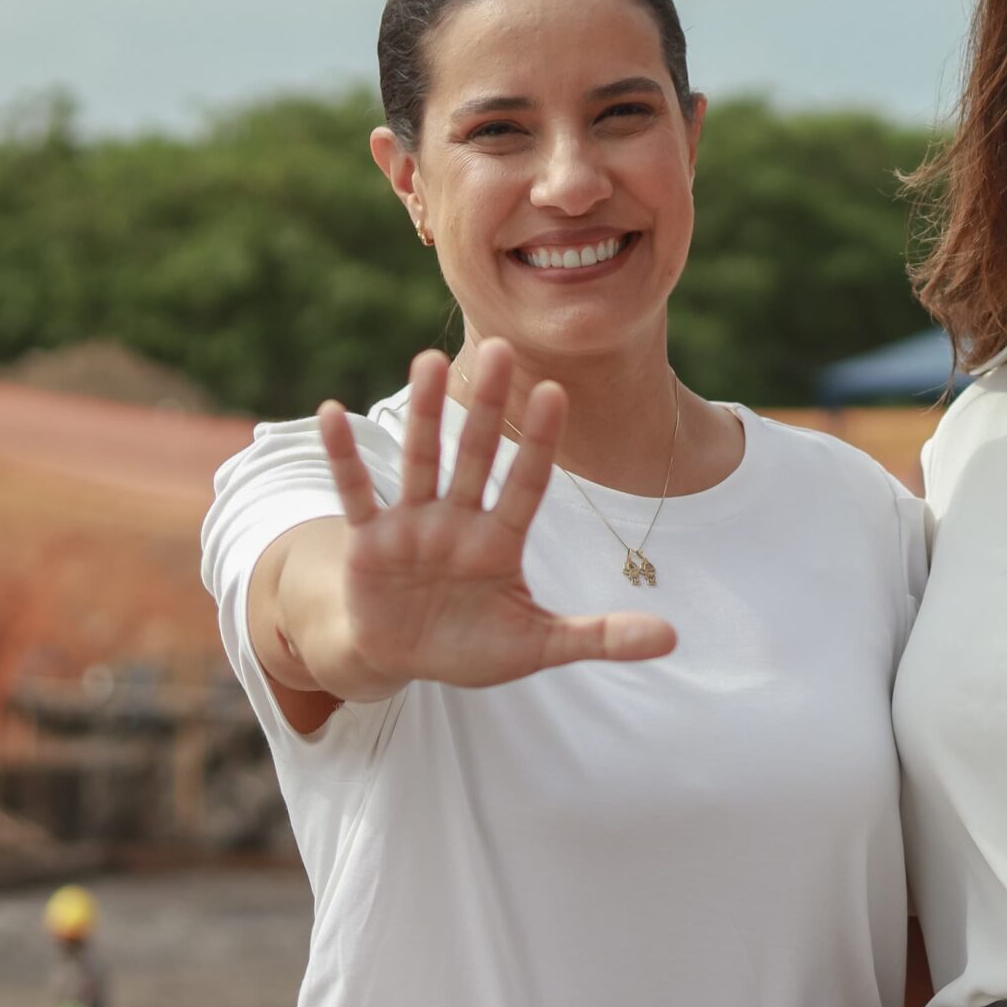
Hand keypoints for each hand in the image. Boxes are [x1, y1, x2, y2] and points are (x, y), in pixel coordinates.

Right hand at [314, 340, 675, 692]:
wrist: (404, 659)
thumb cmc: (474, 645)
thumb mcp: (538, 645)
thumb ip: (599, 637)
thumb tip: (673, 638)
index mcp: (501, 541)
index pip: (528, 483)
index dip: (540, 442)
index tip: (556, 391)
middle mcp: (459, 522)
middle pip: (477, 455)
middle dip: (488, 407)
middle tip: (501, 347)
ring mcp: (413, 527)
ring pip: (422, 460)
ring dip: (423, 413)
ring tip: (427, 359)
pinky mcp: (369, 542)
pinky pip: (356, 492)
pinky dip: (344, 456)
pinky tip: (333, 410)